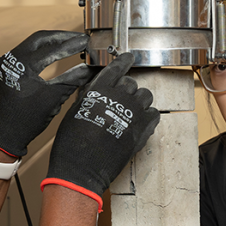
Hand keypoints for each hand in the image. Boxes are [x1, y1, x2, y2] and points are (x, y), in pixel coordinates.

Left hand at [0, 30, 92, 156]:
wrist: (8, 131)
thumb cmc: (28, 118)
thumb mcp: (55, 97)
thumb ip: (73, 79)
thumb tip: (90, 68)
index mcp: (22, 66)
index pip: (52, 49)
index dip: (72, 45)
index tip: (86, 42)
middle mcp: (12, 59)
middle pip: (41, 38)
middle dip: (62, 37)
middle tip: (80, 38)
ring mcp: (8, 61)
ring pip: (34, 43)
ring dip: (52, 41)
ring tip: (70, 42)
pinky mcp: (8, 66)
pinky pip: (27, 51)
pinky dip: (43, 49)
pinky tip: (55, 51)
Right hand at [44, 52, 158, 206]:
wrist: (82, 167)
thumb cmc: (72, 143)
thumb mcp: (75, 111)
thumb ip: (88, 95)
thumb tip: (94, 87)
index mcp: (100, 89)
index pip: (117, 68)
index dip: (124, 61)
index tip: (129, 58)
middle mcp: (119, 97)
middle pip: (131, 83)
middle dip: (126, 89)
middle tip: (121, 100)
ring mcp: (134, 113)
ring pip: (145, 96)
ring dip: (139, 101)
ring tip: (131, 111)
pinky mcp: (143, 130)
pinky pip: (153, 115)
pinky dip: (148, 116)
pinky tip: (140, 122)